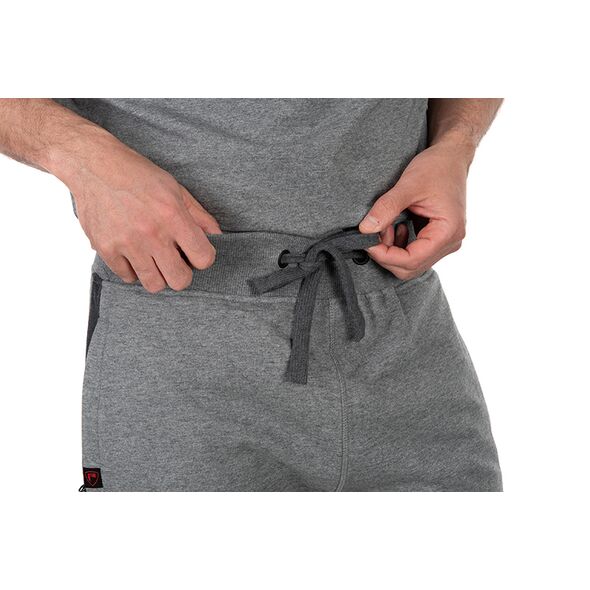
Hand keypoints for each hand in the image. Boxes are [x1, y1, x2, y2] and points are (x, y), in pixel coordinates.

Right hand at [65, 132, 220, 292]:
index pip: (203, 258)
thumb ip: (198, 215)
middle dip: (181, 273)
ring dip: (158, 275)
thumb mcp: (175, 189)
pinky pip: (128, 277)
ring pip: (154, 284)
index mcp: (173, 216)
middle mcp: (151, 233)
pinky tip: (134, 253)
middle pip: (180, 280)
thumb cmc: (138, 175)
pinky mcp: (106, 249)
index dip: (203, 257)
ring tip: (154, 259)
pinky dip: (133, 270)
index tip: (195, 252)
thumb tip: (217, 236)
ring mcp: (127, 243)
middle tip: (175, 261)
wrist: (94, 166)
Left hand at [359, 140, 471, 279]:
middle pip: (410, 268)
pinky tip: (394, 227)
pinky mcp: (438, 239)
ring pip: (411, 263)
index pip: (411, 260)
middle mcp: (450, 243)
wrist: (451, 157)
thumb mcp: (408, 186)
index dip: (385, 255)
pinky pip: (415, 254)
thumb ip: (386, 209)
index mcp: (447, 232)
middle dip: (387, 254)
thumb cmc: (436, 167)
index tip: (366, 241)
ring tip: (385, 226)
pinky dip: (399, 246)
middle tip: (374, 232)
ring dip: (392, 250)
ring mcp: (445, 243)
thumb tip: (364, 230)